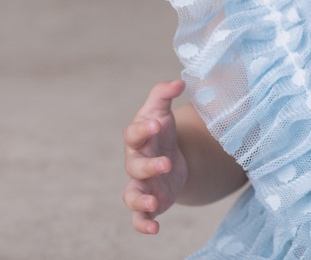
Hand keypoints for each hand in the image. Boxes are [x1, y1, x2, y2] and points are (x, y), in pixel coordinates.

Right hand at [123, 80, 187, 234]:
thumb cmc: (161, 130)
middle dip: (148, 166)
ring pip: (132, 194)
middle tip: (166, 164)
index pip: (133, 133)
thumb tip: (178, 81)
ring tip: (154, 202)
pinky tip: (154, 229)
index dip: (142, 129)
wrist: (168, 154)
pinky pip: (138, 216)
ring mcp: (140, 183)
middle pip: (133, 166)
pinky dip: (143, 224)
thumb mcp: (162, 110)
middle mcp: (135, 161)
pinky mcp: (148, 201)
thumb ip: (164, 93)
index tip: (156, 123)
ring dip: (140, 200)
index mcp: (139, 138)